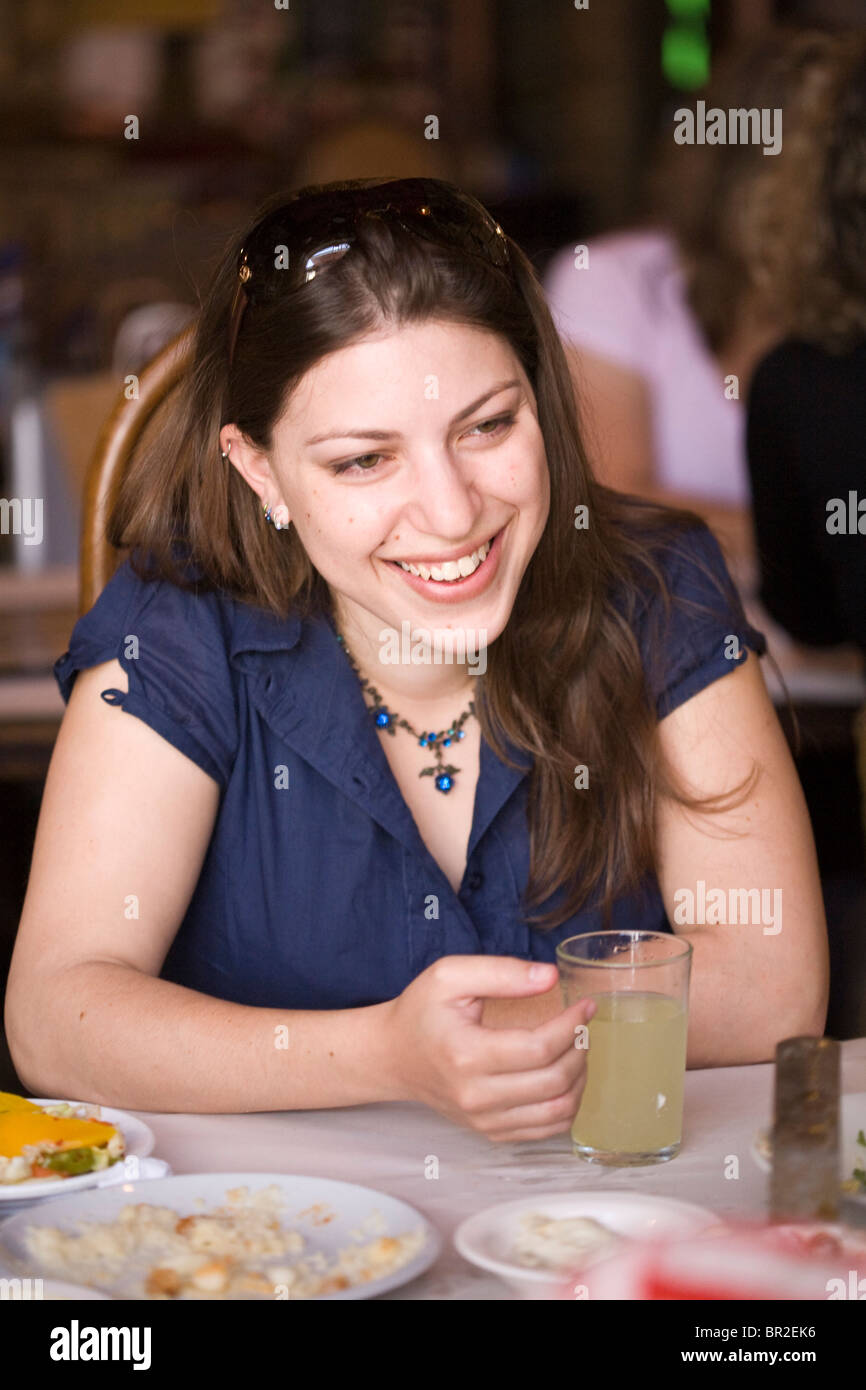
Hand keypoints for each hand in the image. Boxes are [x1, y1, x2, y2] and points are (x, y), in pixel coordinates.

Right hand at [382, 955, 595, 1141]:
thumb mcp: (450, 975)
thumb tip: (550, 977)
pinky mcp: (490, 1132)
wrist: (393, 1056)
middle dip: (580, 1050)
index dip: (572, 1026)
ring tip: (575, 1050)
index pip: (539, 1048)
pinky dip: (566, 1104)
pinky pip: (545, 1130)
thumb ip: (501, 971)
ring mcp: (483, 1120)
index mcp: (466, 1055)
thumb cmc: (421, 1012)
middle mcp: (475, 1095)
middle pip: (554, 1082)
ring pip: (557, 1112)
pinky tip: (563, 1077)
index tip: (585, 1006)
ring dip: (579, 1079)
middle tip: (582, 1026)